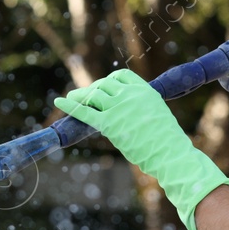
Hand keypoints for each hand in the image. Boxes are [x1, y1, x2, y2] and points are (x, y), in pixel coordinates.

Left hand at [54, 70, 228, 229]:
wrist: (170, 153)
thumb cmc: (167, 141)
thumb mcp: (157, 115)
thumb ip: (143, 108)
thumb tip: (132, 114)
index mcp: (144, 90)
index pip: (121, 77)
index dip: (109, 82)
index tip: (103, 88)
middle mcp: (130, 94)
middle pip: (104, 85)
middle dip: (92, 90)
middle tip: (83, 97)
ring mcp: (118, 107)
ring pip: (93, 95)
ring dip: (80, 96)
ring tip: (70, 99)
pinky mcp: (109, 123)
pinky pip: (84, 111)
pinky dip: (70, 106)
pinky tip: (58, 102)